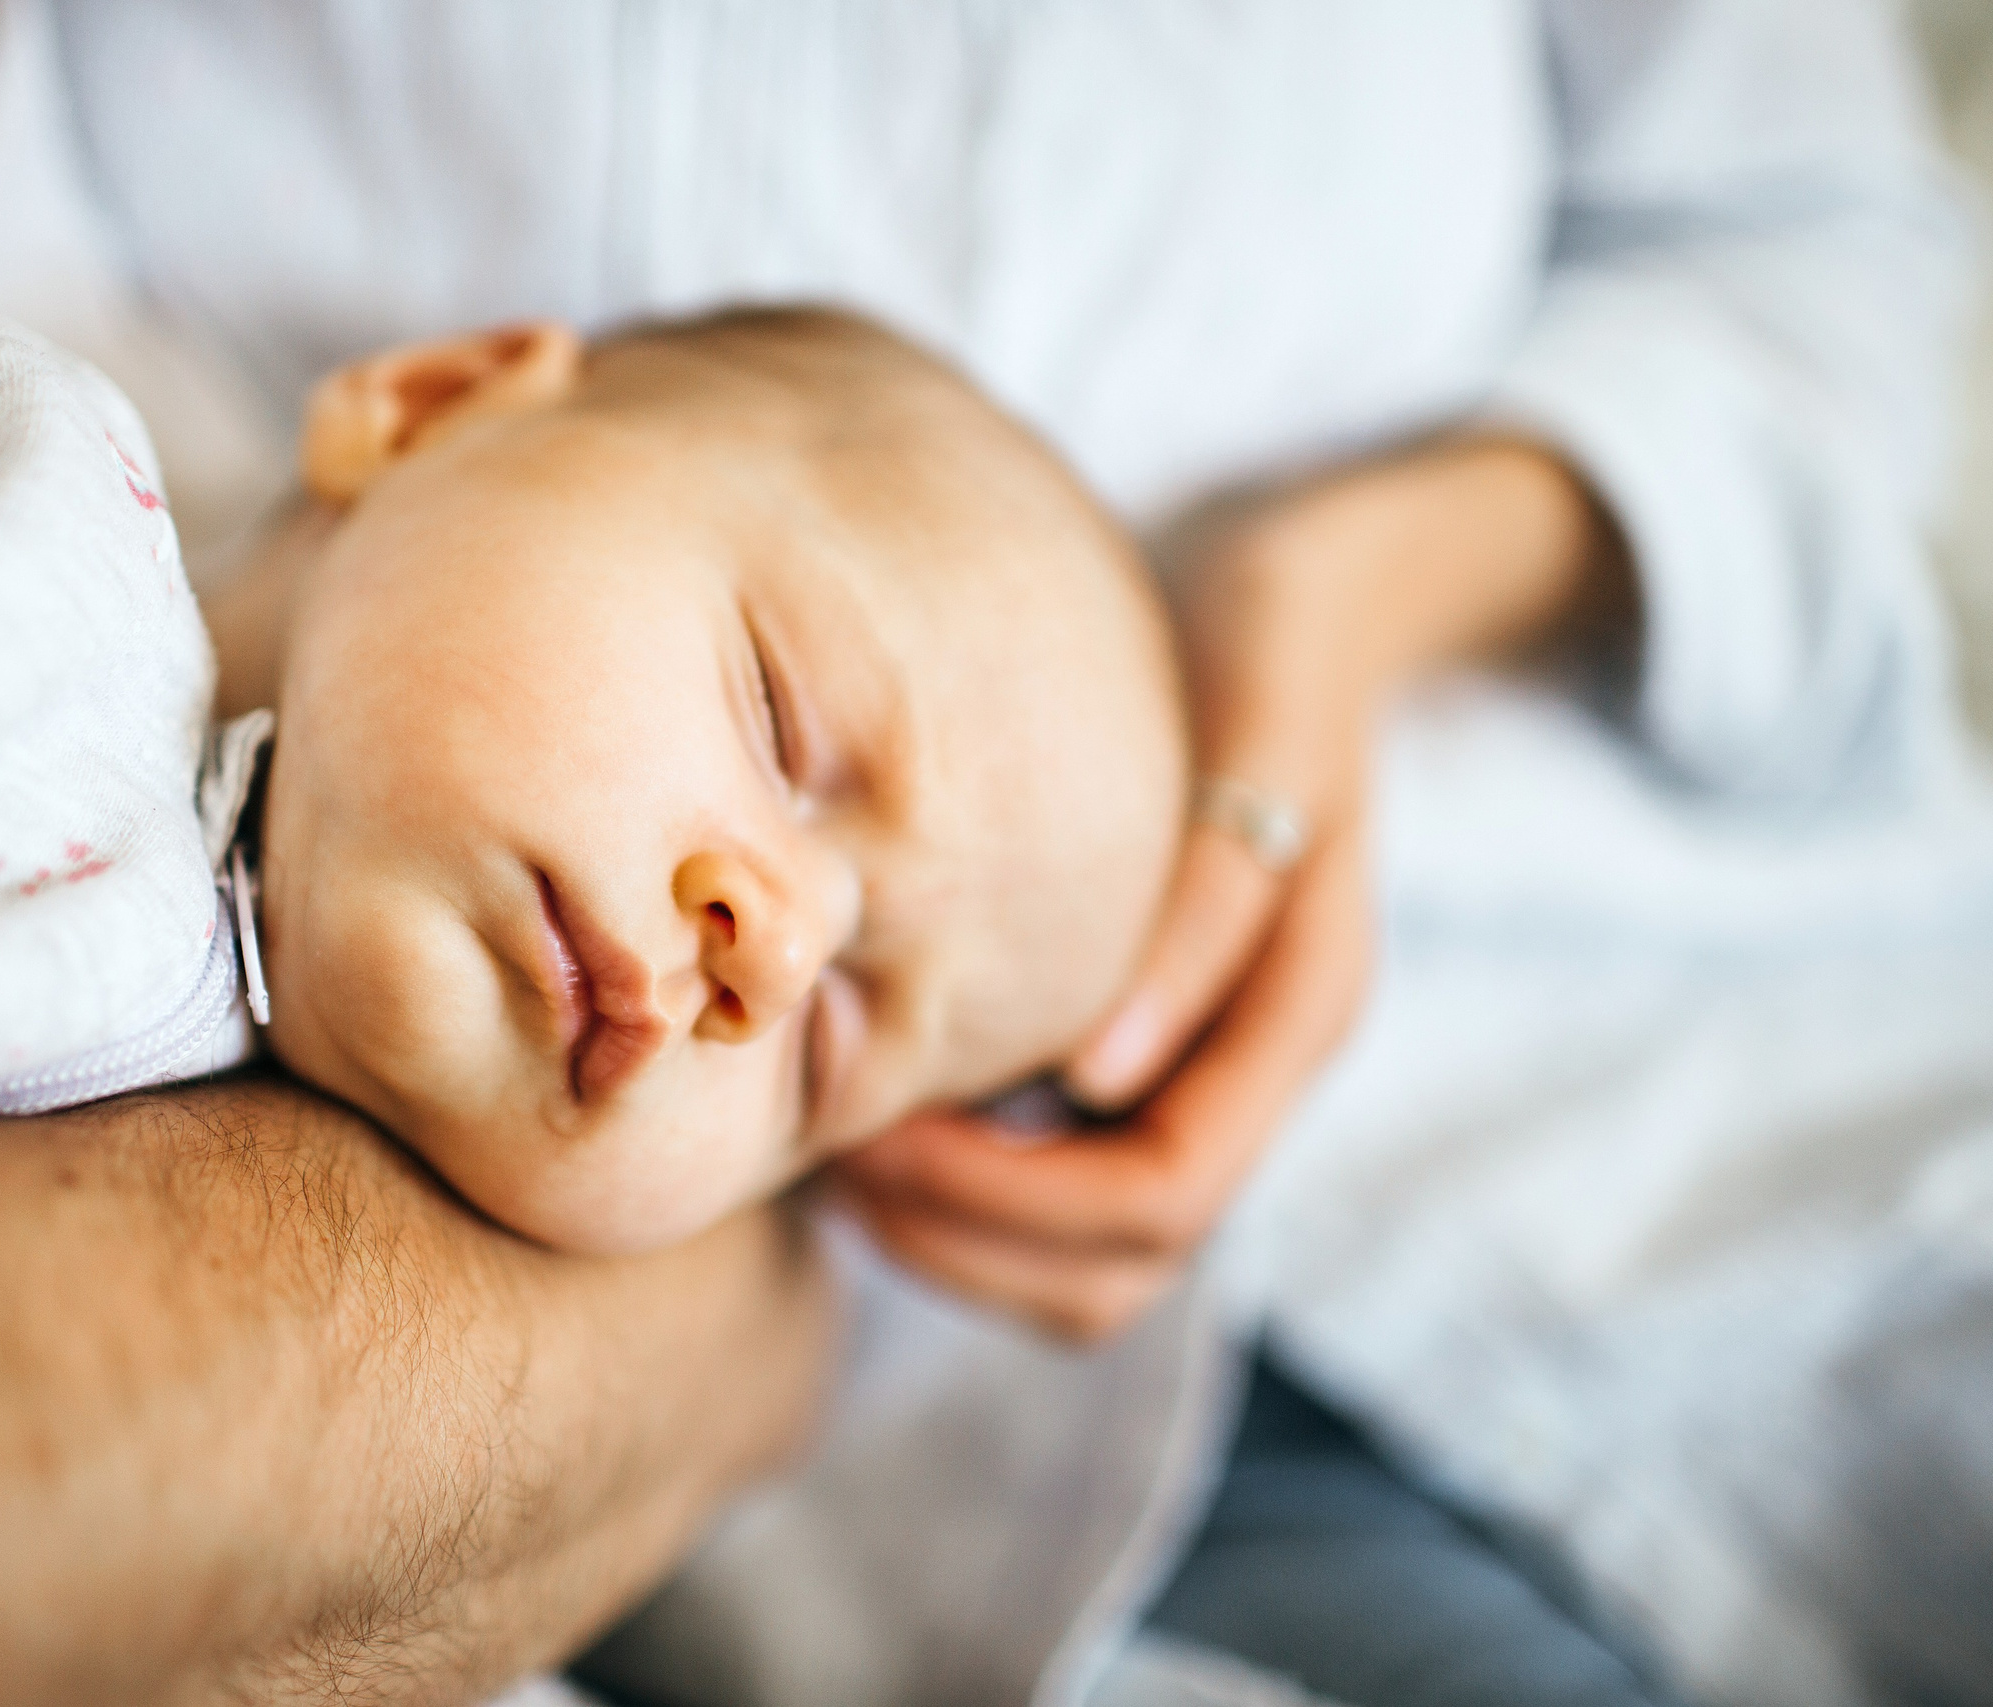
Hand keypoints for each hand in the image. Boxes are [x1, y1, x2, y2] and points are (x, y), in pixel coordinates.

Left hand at [838, 438, 1630, 1342]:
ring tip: (839, 1158)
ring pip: (1091, 1255)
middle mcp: (1250, 1068)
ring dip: (962, 1237)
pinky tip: (874, 1107)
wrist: (1308, 593)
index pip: (1167, 1191)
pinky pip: (1058, 1181)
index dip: (1017, 1196)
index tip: (883, 1126)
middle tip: (837, 1164)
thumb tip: (1101, 1075)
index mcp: (1298, 1011)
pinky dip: (967, 1189)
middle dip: (973, 1240)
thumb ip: (1207, 899)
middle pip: (1124, 1261)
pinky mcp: (1146, 1047)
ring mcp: (1199, 1068)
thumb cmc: (1266, 645)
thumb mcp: (1257, 734)